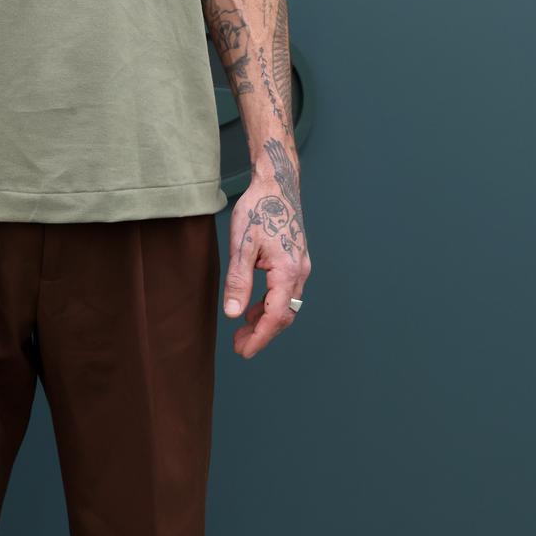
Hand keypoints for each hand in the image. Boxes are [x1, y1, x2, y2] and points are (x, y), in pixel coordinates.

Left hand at [223, 150, 309, 358]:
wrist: (277, 184)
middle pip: (284, 315)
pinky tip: (253, 308)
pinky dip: (270, 305)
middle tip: (239, 346)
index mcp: (288, 271)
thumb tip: (234, 314)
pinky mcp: (296, 261)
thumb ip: (238, 282)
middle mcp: (300, 272)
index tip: (244, 351)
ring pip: (286, 305)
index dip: (260, 337)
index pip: (276, 316)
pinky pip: (286, 292)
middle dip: (263, 334)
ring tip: (242, 331)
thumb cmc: (260, 208)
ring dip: (266, 320)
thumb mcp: (242, 246)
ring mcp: (301, 266)